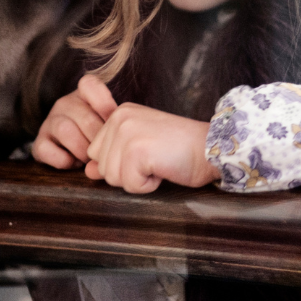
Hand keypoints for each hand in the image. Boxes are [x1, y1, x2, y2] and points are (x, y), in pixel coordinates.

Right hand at [33, 74, 119, 168]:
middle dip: (100, 140)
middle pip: (85, 118)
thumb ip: (117, 121)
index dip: (105, 104)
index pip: (89, 84)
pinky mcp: (39, 143)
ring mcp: (50, 122)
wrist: (73, 151)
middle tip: (108, 152)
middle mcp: (64, 104)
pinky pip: (46, 149)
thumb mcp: (110, 122)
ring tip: (90, 160)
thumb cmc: (99, 135)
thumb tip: (126, 134)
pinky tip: (73, 163)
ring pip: (65, 131)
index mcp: (83, 93)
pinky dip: (63, 160)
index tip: (113, 122)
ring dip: (82, 151)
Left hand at [85, 103, 220, 193]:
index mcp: (119, 114)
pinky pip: (130, 185)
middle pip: (102, 166)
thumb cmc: (180, 149)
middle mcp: (119, 118)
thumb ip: (112, 156)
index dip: (122, 164)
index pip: (96, 153)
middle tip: (154, 160)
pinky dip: (148, 186)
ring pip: (113, 178)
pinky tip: (164, 169)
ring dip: (138, 180)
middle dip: (127, 173)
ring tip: (159, 163)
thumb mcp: (141, 148)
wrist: (212, 147)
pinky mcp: (137, 150)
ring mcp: (127, 133)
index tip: (147, 154)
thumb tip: (88, 171)